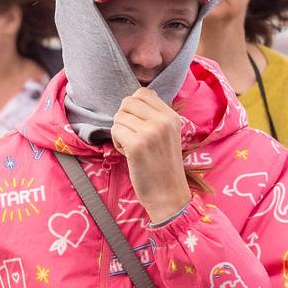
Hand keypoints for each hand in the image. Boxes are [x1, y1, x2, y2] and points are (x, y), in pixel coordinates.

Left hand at [111, 89, 190, 222]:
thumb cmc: (163, 166)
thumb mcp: (169, 134)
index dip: (133, 107)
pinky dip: (117, 143)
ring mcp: (150, 132)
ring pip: (119, 117)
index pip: (143, 92)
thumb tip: (135, 97)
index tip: (138, 124)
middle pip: (127, 102)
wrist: (168, 195)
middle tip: (133, 136)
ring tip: (133, 147)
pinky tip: (128, 154)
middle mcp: (163, 121)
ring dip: (120, 132)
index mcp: (172, 116)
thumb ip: (155, 115)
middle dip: (124, 119)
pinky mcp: (136, 145)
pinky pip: (115, 130)